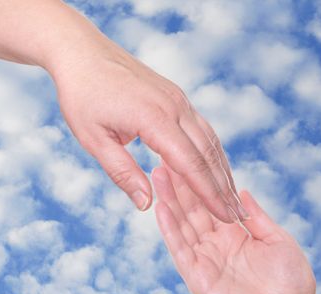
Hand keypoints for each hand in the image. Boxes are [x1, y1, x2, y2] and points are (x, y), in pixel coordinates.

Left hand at [47, 19, 246, 222]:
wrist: (82, 51)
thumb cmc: (82, 95)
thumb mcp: (94, 139)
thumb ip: (123, 173)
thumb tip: (146, 205)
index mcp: (154, 118)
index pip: (190, 163)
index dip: (210, 194)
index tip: (226, 216)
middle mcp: (174, 107)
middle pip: (208, 153)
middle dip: (224, 187)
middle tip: (238, 215)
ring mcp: (178, 99)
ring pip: (210, 139)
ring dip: (223, 169)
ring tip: (232, 195)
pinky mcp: (175, 96)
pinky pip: (201, 127)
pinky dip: (212, 151)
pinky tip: (215, 165)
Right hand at [152, 164, 315, 293]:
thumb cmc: (291, 281)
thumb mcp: (277, 239)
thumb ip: (256, 216)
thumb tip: (242, 189)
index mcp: (233, 233)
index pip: (210, 202)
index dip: (198, 181)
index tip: (187, 157)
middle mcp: (215, 243)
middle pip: (192, 209)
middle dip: (179, 184)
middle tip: (164, 157)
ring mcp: (204, 259)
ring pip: (182, 225)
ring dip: (169, 200)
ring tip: (158, 175)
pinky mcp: (198, 277)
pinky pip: (181, 250)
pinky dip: (170, 229)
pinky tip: (161, 208)